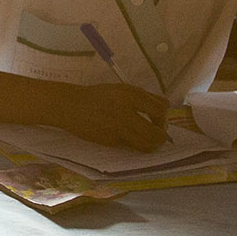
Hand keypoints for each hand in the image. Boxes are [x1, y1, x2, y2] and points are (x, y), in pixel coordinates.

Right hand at [49, 80, 166, 151]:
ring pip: (147, 145)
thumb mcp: (122, 89)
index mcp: (131, 95)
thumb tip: (163, 109)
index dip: (164, 116)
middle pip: (157, 133)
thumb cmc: (99, 96)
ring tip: (148, 139)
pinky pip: (132, 146)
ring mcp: (119, 129)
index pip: (161, 109)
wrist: (72, 106)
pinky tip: (127, 136)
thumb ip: (143, 97)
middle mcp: (127, 112)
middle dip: (161, 135)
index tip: (158, 118)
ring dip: (152, 144)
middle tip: (157, 132)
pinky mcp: (111, 141)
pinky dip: (134, 143)